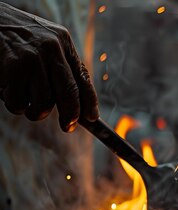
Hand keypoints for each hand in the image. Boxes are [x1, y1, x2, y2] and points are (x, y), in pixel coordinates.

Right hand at [0, 2, 97, 130]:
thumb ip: (61, 67)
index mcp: (63, 42)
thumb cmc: (16, 37)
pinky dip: (14, 105)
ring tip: (26, 103)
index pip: (83, 77)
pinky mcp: (13, 68)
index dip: (90, 102)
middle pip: (70, 92)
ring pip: (44, 102)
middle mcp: (52, 48)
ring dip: (35, 111)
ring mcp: (33, 58)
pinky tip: (8, 92)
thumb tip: (79, 104)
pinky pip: (20, 103)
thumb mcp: (45, 43)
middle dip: (70, 115)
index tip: (92, 118)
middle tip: (68, 127)